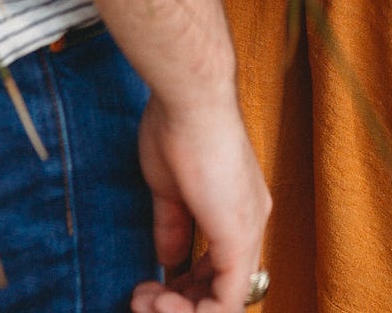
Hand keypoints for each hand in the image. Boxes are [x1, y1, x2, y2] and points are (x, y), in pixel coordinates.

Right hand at [131, 88, 270, 311]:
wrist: (189, 100)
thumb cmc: (177, 127)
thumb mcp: (169, 188)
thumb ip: (173, 227)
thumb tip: (168, 262)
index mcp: (236, 207)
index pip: (219, 269)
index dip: (185, 287)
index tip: (150, 284)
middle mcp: (250, 220)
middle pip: (222, 289)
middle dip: (177, 303)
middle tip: (141, 297)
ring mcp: (248, 230)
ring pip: (224, 302)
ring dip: (178, 310)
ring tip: (144, 299)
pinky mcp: (238, 237)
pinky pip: (225, 304)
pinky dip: (189, 312)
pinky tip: (159, 300)